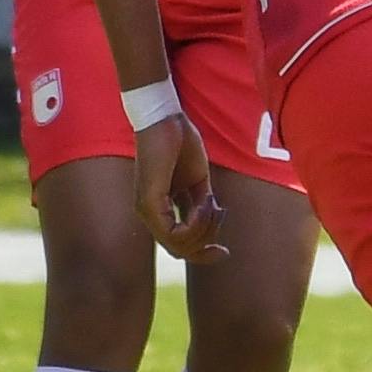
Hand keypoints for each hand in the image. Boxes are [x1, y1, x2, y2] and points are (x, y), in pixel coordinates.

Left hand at [133, 114, 227, 260]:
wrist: (164, 118)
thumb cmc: (179, 142)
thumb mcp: (196, 179)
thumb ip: (201, 203)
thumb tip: (211, 223)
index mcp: (160, 210)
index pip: (179, 245)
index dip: (203, 253)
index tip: (225, 251)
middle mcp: (149, 215)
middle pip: (180, 251)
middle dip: (206, 246)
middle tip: (222, 222)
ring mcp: (147, 210)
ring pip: (178, 245)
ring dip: (204, 229)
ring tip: (213, 203)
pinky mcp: (149, 202)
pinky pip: (174, 232)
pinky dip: (196, 223)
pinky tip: (205, 203)